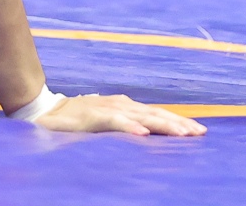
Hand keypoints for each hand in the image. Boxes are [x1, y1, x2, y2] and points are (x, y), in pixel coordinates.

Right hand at [30, 93, 205, 136]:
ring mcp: (109, 108)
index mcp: (127, 108)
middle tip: (200, 133)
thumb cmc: (78, 121)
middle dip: (179, 123)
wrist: (45, 112)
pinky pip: (115, 121)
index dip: (178, 122)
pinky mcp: (93, 116)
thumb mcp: (107, 126)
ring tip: (182, 134)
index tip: (198, 132)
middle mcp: (122, 105)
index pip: (158, 115)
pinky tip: (143, 134)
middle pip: (157, 114)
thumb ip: (125, 129)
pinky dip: (130, 127)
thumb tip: (148, 139)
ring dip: (163, 125)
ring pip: (142, 117)